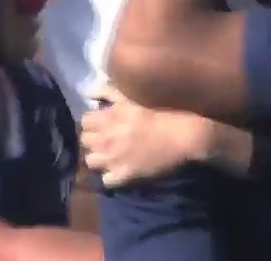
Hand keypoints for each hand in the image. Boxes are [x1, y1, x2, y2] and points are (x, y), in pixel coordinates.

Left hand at [81, 85, 222, 186]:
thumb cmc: (164, 111)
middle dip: (95, 139)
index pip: (84, 121)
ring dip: (101, 158)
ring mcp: (114, 157)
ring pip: (91, 161)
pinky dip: (113, 176)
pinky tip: (123, 169)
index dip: (94, 122)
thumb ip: (109, 91)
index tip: (104, 124)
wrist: (185, 136)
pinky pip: (106, 180)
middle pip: (85, 140)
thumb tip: (88, 92)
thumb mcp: (134, 96)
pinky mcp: (124, 175)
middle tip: (109, 139)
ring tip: (113, 155)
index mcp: (110, 116)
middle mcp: (107, 137)